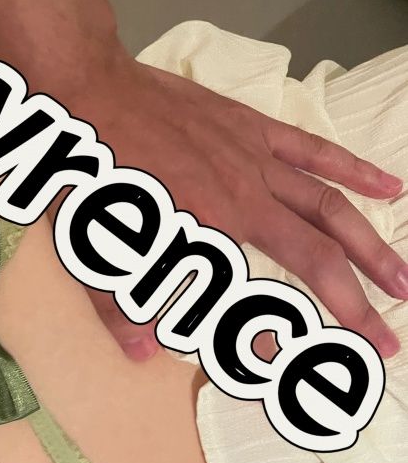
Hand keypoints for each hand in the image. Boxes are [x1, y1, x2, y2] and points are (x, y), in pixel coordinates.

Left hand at [58, 50, 405, 361]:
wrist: (87, 89)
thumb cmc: (86, 167)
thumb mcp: (89, 243)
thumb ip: (117, 303)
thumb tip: (143, 354)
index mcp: (204, 234)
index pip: (254, 301)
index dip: (275, 342)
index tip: (293, 372)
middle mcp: (243, 202)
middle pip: (316, 258)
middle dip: (355, 306)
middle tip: (384, 345)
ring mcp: (253, 161)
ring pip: (330, 207)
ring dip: (371, 247)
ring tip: (403, 282)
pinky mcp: (253, 128)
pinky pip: (314, 151)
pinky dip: (354, 170)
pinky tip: (391, 187)